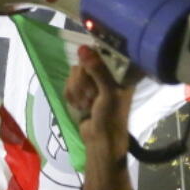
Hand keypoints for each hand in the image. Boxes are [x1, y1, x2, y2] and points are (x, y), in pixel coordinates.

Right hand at [64, 46, 140, 189]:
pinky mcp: (82, 91)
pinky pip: (69, 84)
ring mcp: (93, 83)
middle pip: (83, 63)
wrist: (101, 142)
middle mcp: (106, 74)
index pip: (100, 52)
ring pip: (74, 74)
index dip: (91, 62)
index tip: (91, 76)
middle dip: (83, 82)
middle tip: (91, 96)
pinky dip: (72, 96)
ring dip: (77, 91)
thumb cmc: (111, 117)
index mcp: (119, 72)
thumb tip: (82, 48)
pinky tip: (80, 106)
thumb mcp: (107, 93)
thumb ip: (96, 70)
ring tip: (86, 104)